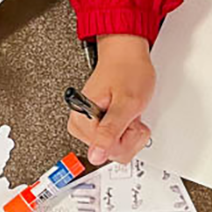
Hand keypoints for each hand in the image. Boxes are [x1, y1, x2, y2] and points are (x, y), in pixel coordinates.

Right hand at [67, 34, 154, 165]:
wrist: (127, 55)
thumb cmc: (128, 71)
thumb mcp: (127, 103)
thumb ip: (110, 131)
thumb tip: (95, 156)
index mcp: (81, 120)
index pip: (106, 152)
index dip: (125, 137)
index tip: (127, 119)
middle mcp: (81, 125)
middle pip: (110, 153)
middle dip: (128, 136)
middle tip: (129, 113)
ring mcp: (90, 127)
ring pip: (116, 150)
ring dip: (130, 133)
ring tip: (128, 112)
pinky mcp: (99, 127)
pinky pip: (117, 142)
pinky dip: (128, 131)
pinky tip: (127, 115)